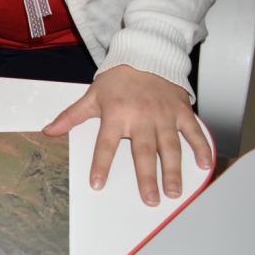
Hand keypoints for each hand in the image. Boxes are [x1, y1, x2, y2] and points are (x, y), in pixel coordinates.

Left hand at [43, 65, 211, 205]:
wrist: (146, 55)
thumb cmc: (118, 79)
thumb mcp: (92, 96)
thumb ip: (71, 116)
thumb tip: (49, 130)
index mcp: (116, 114)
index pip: (106, 144)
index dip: (101, 164)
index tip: (97, 184)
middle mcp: (141, 116)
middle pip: (143, 151)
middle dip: (147, 176)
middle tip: (150, 199)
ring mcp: (164, 115)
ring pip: (170, 146)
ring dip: (174, 170)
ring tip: (174, 191)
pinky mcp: (182, 111)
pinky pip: (194, 131)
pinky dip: (202, 147)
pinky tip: (204, 166)